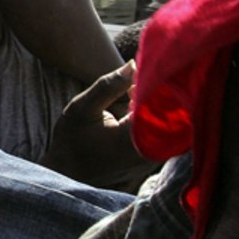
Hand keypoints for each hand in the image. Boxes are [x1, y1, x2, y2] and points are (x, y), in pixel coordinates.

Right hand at [42, 62, 158, 191]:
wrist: (68, 174)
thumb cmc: (71, 141)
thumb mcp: (82, 108)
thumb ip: (108, 86)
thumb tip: (134, 63)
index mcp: (132, 138)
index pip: (159, 103)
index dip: (151, 85)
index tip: (134, 77)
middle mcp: (149, 151)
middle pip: (170, 114)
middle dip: (155, 94)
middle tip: (133, 85)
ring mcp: (154, 158)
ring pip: (169, 124)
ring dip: (154, 106)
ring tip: (130, 98)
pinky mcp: (153, 161)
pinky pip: (164, 134)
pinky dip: (152, 118)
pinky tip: (132, 112)